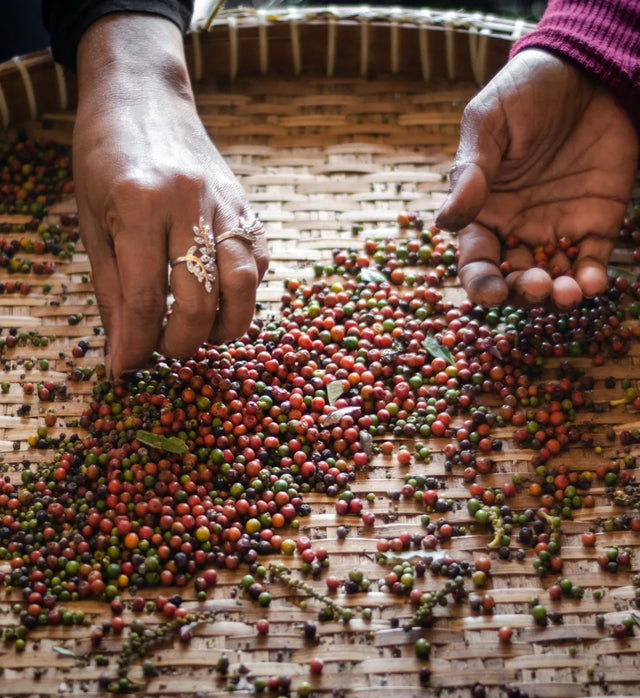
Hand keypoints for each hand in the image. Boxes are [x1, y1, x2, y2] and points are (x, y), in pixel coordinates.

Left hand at [73, 14, 268, 378]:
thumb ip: (113, 289)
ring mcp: (225, 202)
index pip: (144, 297)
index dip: (138, 343)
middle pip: (200, 297)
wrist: (144, 97)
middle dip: (183, 341)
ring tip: (203, 335)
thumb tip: (122, 350)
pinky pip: (258, 261)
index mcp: (137, 204)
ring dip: (225, 325)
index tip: (130, 369)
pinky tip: (223, 300)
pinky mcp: (246, 205)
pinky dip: (245, 293)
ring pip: (242, 284)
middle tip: (167, 351)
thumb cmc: (105, 158)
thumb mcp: (93, 222)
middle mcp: (188, 203)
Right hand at [436, 49, 638, 307]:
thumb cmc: (526, 93)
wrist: (586, 70)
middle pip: (514, 279)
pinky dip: (593, 280)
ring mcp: (558, 229)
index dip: (481, 283)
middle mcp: (518, 229)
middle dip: (523, 293)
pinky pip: (593, 261)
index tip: (491, 293)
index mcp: (485, 212)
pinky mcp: (597, 224)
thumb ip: (471, 173)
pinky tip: (593, 284)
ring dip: (559, 296)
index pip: (477, 260)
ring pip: (554, 279)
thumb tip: (444, 223)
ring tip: (567, 294)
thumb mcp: (488, 124)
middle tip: (536, 287)